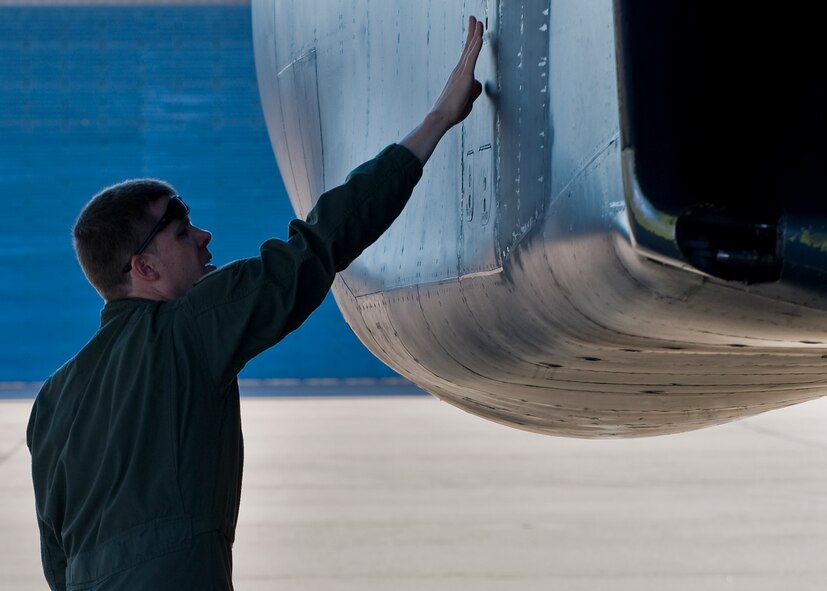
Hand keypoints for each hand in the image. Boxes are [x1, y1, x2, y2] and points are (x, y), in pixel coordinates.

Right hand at [400, 16, 484, 164]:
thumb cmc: (453, 112)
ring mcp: (461, 73)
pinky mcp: (465, 78)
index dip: (472, 41)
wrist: (442, 117)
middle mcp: (459, 70)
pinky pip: (472, 59)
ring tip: (479, 22)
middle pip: (468, 47)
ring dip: (476, 34)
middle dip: (473, 31)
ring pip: (470, 50)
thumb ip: (474, 90)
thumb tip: (478, 84)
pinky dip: (476, 47)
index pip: (467, 54)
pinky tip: (480, 37)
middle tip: (475, 19)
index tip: (475, 29)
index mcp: (459, 75)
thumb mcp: (468, 100)